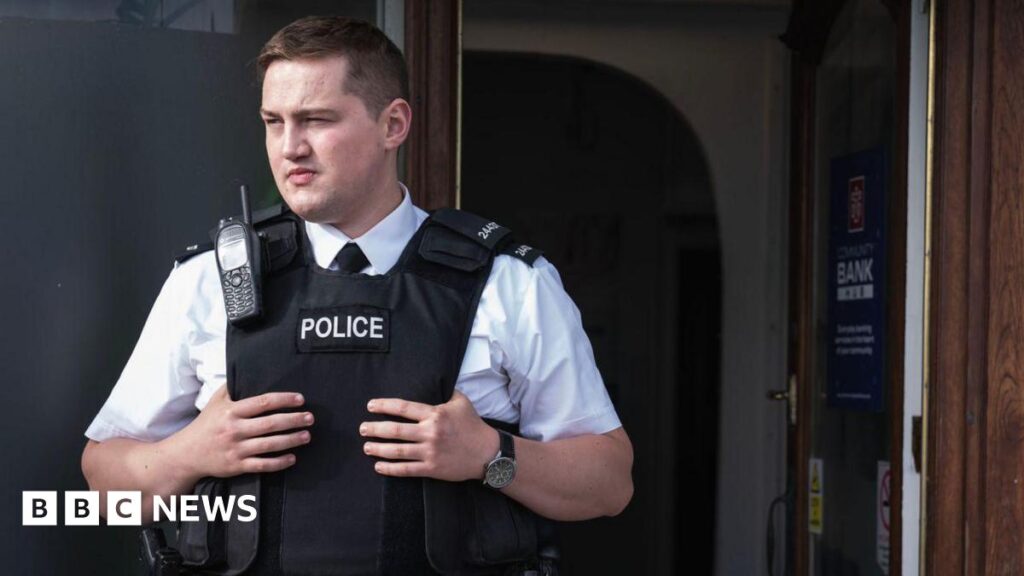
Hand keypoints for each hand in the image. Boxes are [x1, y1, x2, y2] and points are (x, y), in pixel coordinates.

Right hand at [172, 384, 313, 479]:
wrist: (186, 454)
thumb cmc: (205, 425)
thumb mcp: (214, 401)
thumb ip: (231, 386)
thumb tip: (244, 368)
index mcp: (231, 411)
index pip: (263, 402)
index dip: (284, 399)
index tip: (300, 399)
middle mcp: (234, 429)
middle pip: (271, 423)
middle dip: (294, 420)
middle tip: (310, 418)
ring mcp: (236, 449)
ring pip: (270, 444)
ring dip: (291, 440)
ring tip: (307, 436)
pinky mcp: (237, 466)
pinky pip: (262, 464)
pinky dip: (279, 462)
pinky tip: (292, 458)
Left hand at [360, 391, 498, 481]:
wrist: (487, 453)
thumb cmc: (473, 426)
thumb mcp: (461, 402)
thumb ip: (446, 391)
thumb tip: (435, 380)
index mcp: (435, 414)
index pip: (403, 408)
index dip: (384, 406)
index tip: (371, 406)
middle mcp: (430, 432)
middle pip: (395, 430)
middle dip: (374, 429)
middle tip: (362, 428)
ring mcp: (430, 452)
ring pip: (397, 451)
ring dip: (378, 449)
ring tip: (366, 447)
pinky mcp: (432, 469)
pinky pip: (406, 470)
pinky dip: (390, 469)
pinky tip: (378, 467)